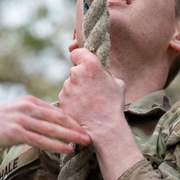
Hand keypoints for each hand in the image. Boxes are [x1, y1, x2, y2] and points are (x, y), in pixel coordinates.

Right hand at [0, 98, 88, 179]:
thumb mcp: (12, 114)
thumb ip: (29, 116)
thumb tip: (44, 123)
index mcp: (28, 101)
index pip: (56, 110)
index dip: (73, 119)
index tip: (86, 126)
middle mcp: (27, 107)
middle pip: (59, 118)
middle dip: (77, 126)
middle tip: (93, 134)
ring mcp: (22, 119)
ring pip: (53, 129)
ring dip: (71, 136)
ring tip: (86, 143)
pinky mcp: (16, 132)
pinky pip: (41, 140)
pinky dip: (56, 145)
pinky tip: (68, 150)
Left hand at [59, 46, 141, 179]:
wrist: (104, 128)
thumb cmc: (113, 105)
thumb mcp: (117, 82)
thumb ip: (104, 71)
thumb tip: (99, 69)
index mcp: (90, 65)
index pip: (77, 51)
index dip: (81, 57)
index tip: (84, 64)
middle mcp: (75, 73)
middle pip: (75, 70)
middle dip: (81, 77)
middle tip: (92, 89)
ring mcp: (67, 87)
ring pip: (70, 84)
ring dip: (76, 90)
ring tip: (88, 102)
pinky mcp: (62, 100)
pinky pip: (66, 96)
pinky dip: (72, 101)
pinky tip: (82, 109)